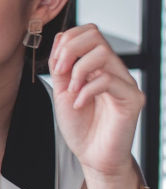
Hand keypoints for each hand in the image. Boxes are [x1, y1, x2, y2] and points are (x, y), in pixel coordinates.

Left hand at [48, 24, 143, 177]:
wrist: (92, 156)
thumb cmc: (80, 127)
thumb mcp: (62, 91)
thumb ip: (61, 66)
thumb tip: (61, 38)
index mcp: (98, 66)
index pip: (88, 32)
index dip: (68, 40)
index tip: (55, 65)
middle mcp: (114, 69)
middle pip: (96, 35)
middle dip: (70, 50)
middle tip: (60, 73)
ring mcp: (125, 83)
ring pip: (103, 53)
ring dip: (78, 70)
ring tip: (71, 91)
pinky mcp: (132, 99)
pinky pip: (109, 80)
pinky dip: (87, 90)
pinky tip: (79, 104)